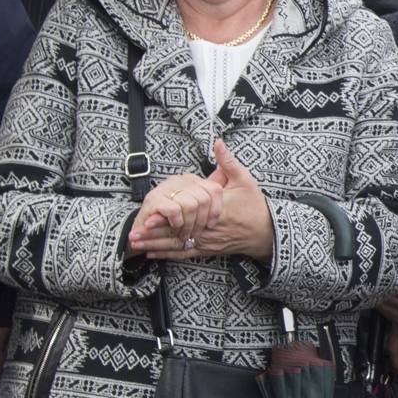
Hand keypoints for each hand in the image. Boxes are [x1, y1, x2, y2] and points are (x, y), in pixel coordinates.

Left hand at [130, 140, 273, 262]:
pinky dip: (168, 254)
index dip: (163, 218)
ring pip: (177, 246)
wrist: (266, 232)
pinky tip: (153, 253)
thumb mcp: (245, 181)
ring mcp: (207, 241)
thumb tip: (217, 142)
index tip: (145, 217)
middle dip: (151, 235)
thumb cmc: (255, 206)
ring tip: (135, 245)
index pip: (183, 215)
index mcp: (214, 210)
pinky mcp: (209, 249)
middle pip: (174, 234)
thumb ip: (228, 162)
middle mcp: (207, 229)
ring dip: (155, 246)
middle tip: (130, 235)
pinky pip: (185, 253)